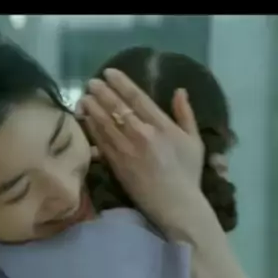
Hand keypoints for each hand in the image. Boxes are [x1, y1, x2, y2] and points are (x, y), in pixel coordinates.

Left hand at [78, 68, 204, 231]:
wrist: (176, 205)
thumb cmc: (187, 173)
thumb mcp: (194, 141)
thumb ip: (185, 114)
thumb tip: (179, 90)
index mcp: (162, 126)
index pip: (137, 98)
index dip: (121, 83)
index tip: (109, 73)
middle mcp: (142, 134)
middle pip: (116, 108)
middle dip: (102, 92)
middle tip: (91, 82)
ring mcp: (127, 150)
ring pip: (105, 123)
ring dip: (92, 108)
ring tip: (83, 97)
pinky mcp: (116, 164)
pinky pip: (101, 142)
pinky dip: (91, 128)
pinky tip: (84, 119)